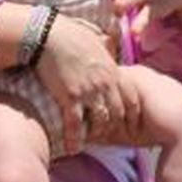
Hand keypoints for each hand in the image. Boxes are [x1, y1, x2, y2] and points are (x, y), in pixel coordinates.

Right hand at [34, 15, 122, 154]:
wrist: (49, 35)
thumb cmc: (70, 34)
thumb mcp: (95, 38)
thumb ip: (105, 46)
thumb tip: (109, 42)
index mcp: (112, 70)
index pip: (131, 97)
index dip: (132, 113)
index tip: (129, 122)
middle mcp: (105, 82)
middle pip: (118, 112)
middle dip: (115, 126)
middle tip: (109, 135)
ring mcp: (89, 91)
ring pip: (101, 120)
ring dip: (97, 133)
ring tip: (92, 140)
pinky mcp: (70, 96)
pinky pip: (76, 124)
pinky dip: (75, 138)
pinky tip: (72, 147)